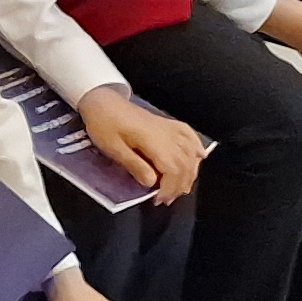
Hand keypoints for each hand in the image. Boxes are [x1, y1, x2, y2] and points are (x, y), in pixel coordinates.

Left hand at [75, 86, 202, 203]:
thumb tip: (151, 183)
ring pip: (190, 152)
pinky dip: (197, 147)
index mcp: (152, 140)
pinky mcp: (167, 123)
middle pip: (185, 164)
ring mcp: (168, 127)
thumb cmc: (104, 124)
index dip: (169, 188)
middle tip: (167, 198)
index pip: (172, 169)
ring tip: (180, 187)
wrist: (102, 101)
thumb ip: (134, 165)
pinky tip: (199, 156)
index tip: (159, 200)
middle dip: (179, 186)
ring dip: (190, 172)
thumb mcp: (113, 148)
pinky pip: (189, 135)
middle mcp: (166, 134)